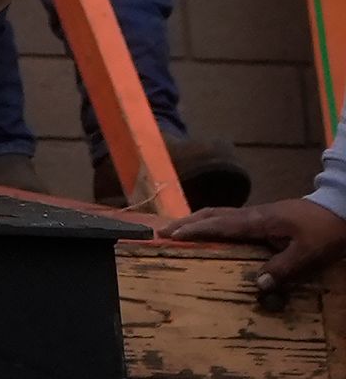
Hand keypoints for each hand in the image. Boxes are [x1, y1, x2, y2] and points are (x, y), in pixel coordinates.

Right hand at [162, 198, 345, 302]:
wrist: (341, 209)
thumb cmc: (324, 231)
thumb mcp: (309, 253)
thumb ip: (283, 268)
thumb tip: (258, 284)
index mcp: (259, 221)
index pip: (220, 225)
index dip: (195, 230)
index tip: (171, 235)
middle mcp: (254, 215)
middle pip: (213, 214)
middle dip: (187, 222)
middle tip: (165, 231)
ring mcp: (259, 214)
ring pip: (220, 213)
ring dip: (198, 220)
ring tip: (180, 230)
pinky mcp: (266, 218)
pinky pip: (231, 218)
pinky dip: (213, 222)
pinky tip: (213, 231)